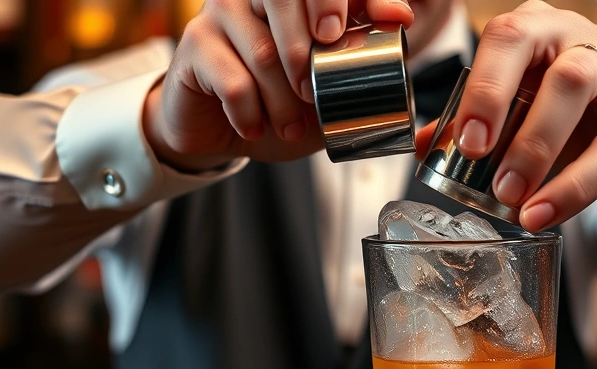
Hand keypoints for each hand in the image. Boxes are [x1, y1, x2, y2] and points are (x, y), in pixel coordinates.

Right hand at [143, 0, 414, 171]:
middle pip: (287, 0)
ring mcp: (222, 13)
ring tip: (292, 127)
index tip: (394, 20)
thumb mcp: (328, 81)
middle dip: (310, 49)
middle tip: (315, 90)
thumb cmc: (278, 98)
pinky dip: (251, 113)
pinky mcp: (195, 45)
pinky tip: (254, 126)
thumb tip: (401, 16)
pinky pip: (233, 81)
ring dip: (283, 102)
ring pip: (264, 52)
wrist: (220, 128)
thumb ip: (360, 49)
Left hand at [415, 1, 596, 231]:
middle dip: (517, 123)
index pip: (506, 39)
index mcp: (537, 29)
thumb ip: (475, 124)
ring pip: (581, 92)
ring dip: (543, 152)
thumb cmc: (572, 107)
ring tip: (518, 204)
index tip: (466, 143)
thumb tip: (420, 146)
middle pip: (548, 65)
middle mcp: (580, 36)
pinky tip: (549, 213)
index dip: (484, 89)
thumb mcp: (522, 107)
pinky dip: (580, 185)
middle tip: (492, 179)